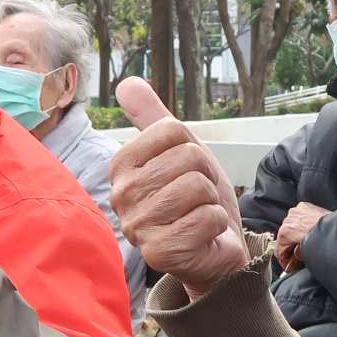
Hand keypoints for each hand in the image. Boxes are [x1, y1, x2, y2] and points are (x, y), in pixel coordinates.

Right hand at [110, 79, 246, 299]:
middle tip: (196, 199)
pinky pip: (207, 218)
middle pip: (188, 157)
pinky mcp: (158, 253)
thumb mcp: (180, 151)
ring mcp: (137, 227)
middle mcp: (121, 196)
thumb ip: (153, 117)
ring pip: (197, 187)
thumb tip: (127, 83)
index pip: (171, 130)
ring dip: (210, 202)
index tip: (186, 172)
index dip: (193, 148)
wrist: (214, 247)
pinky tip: (202, 236)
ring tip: (198, 215)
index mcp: (121, 167)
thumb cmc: (195, 199)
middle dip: (205, 177)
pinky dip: (215, 224)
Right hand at [273, 201, 329, 272]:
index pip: (279, 250)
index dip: (284, 261)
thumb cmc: (324, 242)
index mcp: (285, 232)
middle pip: (284, 237)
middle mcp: (288, 219)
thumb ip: (295, 258)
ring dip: (295, 235)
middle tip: (297, 257)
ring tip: (304, 243)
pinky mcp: (305, 206)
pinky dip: (302, 225)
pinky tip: (309, 231)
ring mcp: (297, 211)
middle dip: (290, 247)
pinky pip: (300, 218)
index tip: (288, 265)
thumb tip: (293, 262)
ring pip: (291, 226)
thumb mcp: (305, 255)